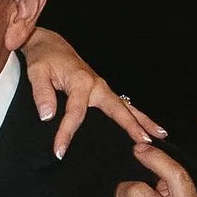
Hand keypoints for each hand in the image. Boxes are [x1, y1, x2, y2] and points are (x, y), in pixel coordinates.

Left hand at [22, 29, 164, 158]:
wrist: (50, 44)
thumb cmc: (43, 57)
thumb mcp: (36, 72)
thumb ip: (42, 93)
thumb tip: (48, 116)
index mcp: (81, 81)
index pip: (76, 112)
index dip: (66, 133)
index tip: (59, 152)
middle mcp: (97, 85)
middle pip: (118, 109)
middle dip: (131, 126)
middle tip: (144, 143)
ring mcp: (103, 88)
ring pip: (127, 107)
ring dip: (143, 122)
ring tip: (160, 136)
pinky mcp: (102, 91)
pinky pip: (122, 106)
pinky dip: (136, 117)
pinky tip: (148, 128)